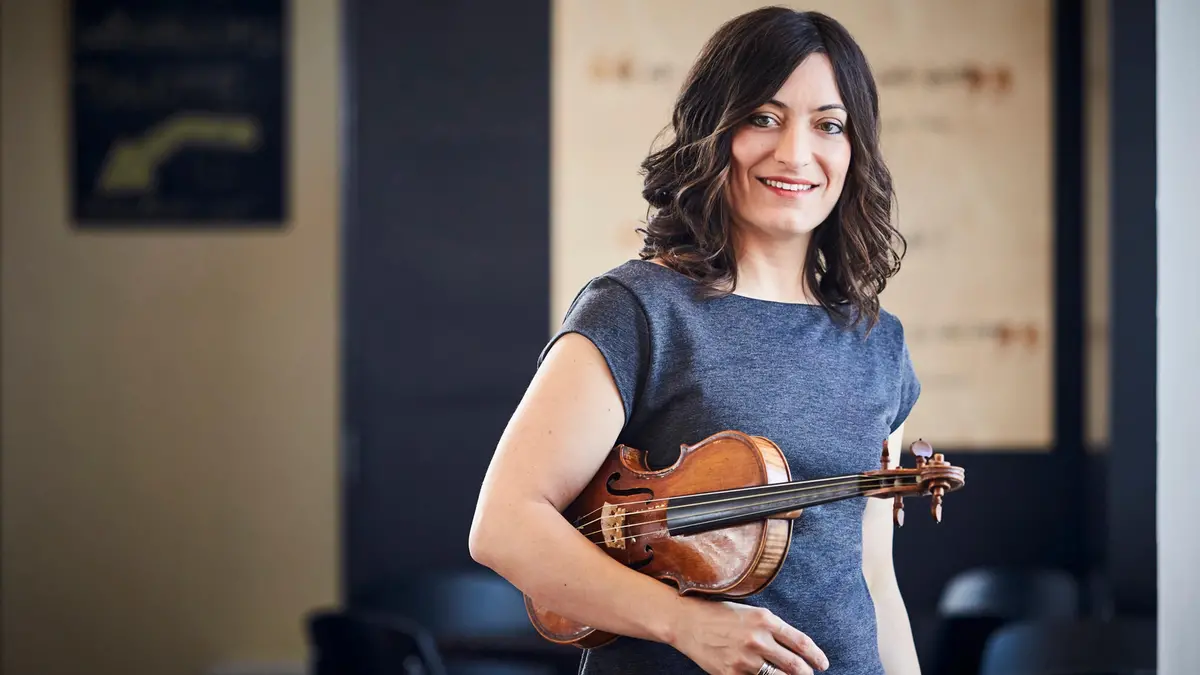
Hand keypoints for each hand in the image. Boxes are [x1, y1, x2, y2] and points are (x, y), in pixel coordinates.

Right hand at [668, 598, 828, 674]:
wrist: (687, 622)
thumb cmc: (721, 615)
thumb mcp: (751, 613)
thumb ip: (773, 628)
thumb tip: (796, 648)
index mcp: (765, 620)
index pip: (800, 643)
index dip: (816, 656)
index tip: (823, 664)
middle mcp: (757, 639)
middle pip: (795, 665)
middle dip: (806, 673)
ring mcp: (744, 659)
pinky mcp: (732, 674)